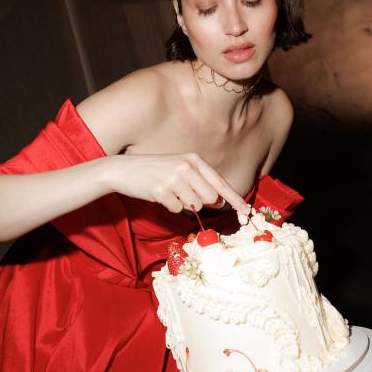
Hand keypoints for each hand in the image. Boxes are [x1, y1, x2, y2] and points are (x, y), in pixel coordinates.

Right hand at [110, 153, 250, 220]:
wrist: (125, 169)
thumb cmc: (155, 171)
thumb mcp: (180, 168)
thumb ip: (200, 182)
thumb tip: (219, 201)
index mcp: (194, 160)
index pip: (220, 182)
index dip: (235, 199)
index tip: (246, 211)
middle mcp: (187, 167)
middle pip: (211, 197)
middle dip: (202, 202)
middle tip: (185, 195)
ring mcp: (174, 178)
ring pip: (195, 205)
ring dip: (184, 204)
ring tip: (170, 192)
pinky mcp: (162, 191)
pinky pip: (177, 209)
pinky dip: (170, 207)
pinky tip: (160, 195)